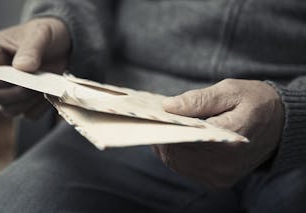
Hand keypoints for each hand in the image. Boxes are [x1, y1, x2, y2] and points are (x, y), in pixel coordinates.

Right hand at [0, 17, 70, 116]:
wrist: (66, 44)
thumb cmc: (48, 34)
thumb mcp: (41, 34)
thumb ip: (31, 49)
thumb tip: (21, 67)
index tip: (18, 80)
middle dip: (16, 94)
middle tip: (36, 84)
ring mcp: (10, 91)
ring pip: (10, 110)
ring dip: (29, 102)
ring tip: (45, 87)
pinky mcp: (26, 101)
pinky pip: (29, 114)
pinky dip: (40, 108)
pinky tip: (49, 94)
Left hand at [153, 79, 283, 187]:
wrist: (279, 124)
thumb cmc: (255, 102)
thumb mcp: (230, 91)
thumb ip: (199, 100)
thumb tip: (168, 106)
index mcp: (229, 139)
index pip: (183, 138)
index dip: (164, 126)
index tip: (153, 113)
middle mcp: (225, 164)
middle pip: (176, 153)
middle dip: (161, 134)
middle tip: (155, 117)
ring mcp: (221, 175)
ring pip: (177, 163)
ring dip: (166, 145)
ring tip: (165, 126)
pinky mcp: (219, 180)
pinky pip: (186, 169)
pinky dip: (176, 154)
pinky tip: (176, 138)